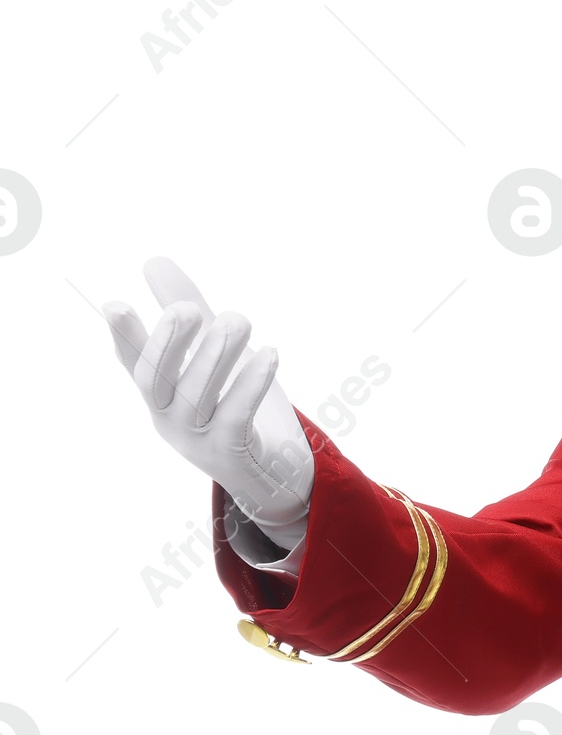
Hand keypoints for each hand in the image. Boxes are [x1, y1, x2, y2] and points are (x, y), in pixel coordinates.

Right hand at [102, 257, 313, 550]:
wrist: (274, 474)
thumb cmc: (237, 407)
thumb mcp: (213, 355)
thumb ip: (189, 312)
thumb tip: (152, 260)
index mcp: (161, 395)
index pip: (135, 362)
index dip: (124, 336)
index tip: (114, 304)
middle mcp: (170, 418)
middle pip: (157, 382)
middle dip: (169, 343)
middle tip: (188, 308)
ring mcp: (197, 441)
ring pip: (196, 398)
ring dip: (216, 356)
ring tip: (238, 320)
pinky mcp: (230, 456)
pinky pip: (235, 419)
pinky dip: (250, 385)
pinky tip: (269, 354)